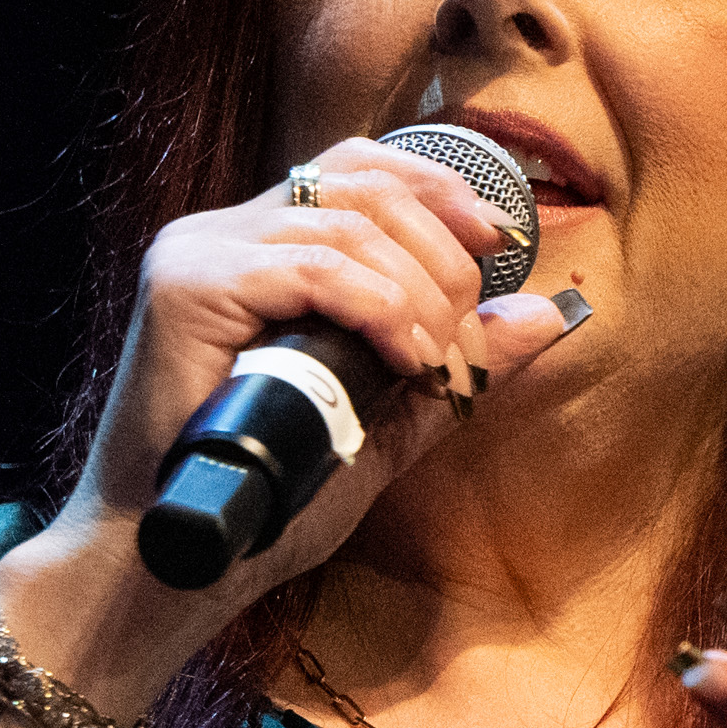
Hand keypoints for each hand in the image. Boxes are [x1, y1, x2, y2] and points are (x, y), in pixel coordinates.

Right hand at [57, 138, 573, 616]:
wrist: (180, 558)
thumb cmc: (269, 498)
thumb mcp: (385, 422)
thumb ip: (455, 367)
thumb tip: (546, 314)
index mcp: (263, 247)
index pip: (360, 168)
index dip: (439, 189)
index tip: (500, 241)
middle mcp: (226, 232)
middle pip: (364, 184)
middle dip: (442, 255)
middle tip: (462, 340)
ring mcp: (200, 252)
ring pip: (346, 223)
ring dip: (417, 293)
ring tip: (433, 365)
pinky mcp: (185, 285)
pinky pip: (310, 267)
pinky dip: (375, 307)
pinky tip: (403, 357)